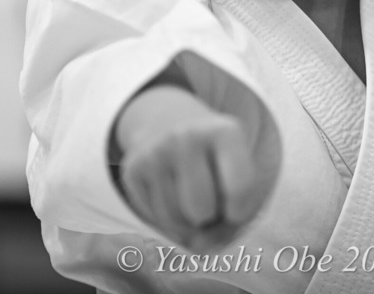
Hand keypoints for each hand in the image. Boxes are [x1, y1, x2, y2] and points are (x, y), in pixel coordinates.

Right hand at [114, 85, 267, 250]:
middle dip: (210, 217)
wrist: (174, 126)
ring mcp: (155, 150)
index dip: (240, 211)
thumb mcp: (241, 177)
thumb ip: (232, 221)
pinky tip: (174, 197)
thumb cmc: (219, 163)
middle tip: (212, 199)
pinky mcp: (132, 168)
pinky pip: (153, 219)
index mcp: (225, 131)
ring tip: (194, 198)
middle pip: (201, 210)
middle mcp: (186, 135)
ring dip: (189, 223)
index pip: (239, 189)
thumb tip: (198, 247)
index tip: (236, 203)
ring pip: (175, 219)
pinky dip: (169, 221)